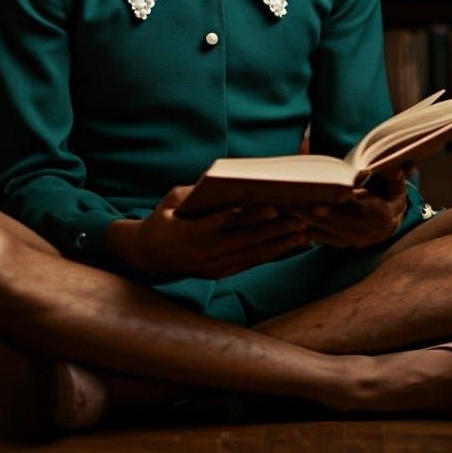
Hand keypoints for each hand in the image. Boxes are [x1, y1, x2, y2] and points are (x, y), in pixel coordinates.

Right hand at [106, 185, 310, 279]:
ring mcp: (214, 266)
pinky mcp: (221, 273)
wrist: (148, 255)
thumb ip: (196, 193)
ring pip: (253, 255)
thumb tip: (222, 180)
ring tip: (303, 234)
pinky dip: (272, 254)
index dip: (248, 217)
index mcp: (191, 232)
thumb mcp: (172, 200)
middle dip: (275, 230)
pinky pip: (251, 263)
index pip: (223, 223)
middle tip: (299, 220)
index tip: (269, 209)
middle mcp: (205, 252)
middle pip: (245, 240)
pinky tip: (289, 246)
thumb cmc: (163, 219)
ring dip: (280, 245)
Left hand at [292, 166, 409, 248]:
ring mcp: (358, 239)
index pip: (376, 205)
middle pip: (348, 221)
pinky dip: (314, 236)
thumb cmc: (390, 198)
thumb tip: (394, 166)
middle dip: (330, 215)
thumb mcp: (396, 187)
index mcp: (384, 213)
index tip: (356, 193)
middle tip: (313, 207)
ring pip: (335, 232)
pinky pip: (328, 241)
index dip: (366, 200)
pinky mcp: (346, 244)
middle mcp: (371, 230)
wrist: (390, 225)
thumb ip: (393, 176)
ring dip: (316, 225)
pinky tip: (298, 232)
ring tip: (298, 214)